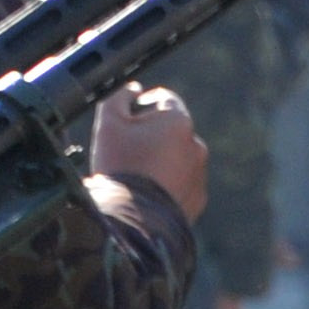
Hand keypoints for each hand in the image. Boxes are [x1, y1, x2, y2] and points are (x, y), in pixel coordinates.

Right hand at [91, 84, 208, 222]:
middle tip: (127, 151)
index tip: (128, 118)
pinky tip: (147, 192)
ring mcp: (199, 173)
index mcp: (178, 121)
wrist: (132, 219)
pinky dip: (168, 184)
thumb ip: (119, 96)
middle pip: (172, 130)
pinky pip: (182, 184)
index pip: (163, 100)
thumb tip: (132, 89)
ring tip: (137, 175)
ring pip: (178, 157)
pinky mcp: (198, 198)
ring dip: (161, 160)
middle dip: (152, 135)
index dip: (142, 105)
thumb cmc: (119, 166)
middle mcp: (196, 144)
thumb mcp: (109, 122)